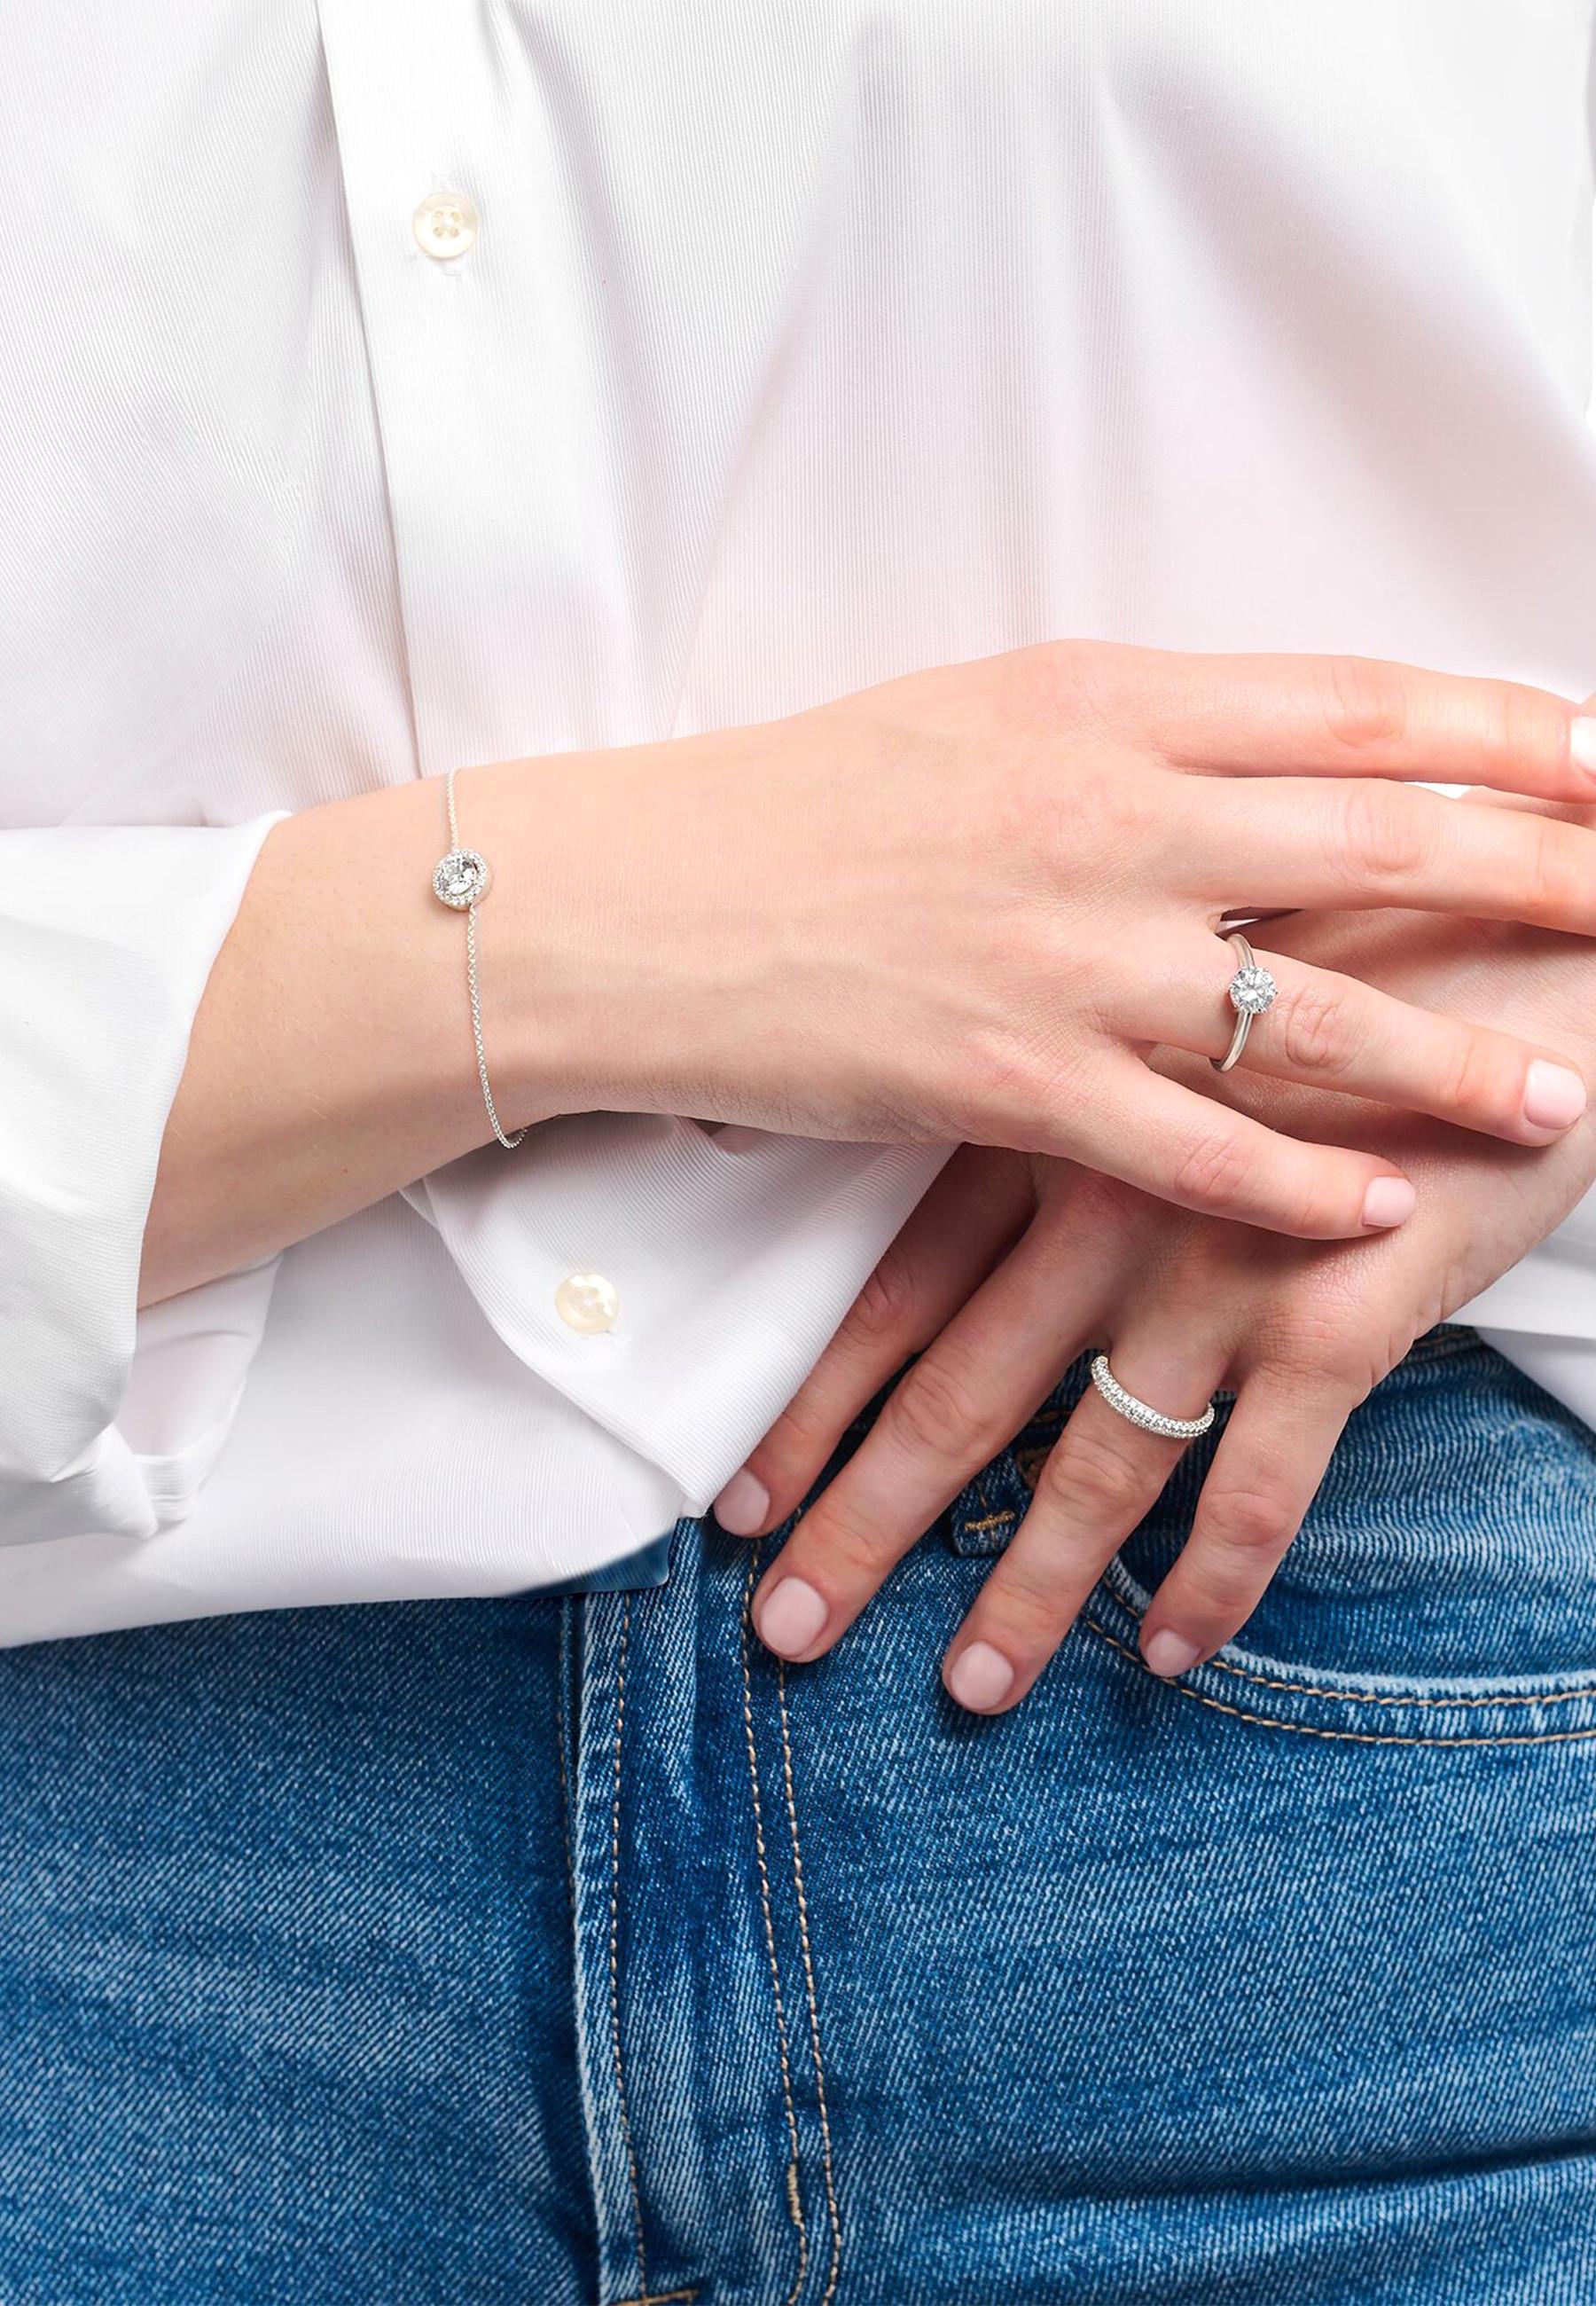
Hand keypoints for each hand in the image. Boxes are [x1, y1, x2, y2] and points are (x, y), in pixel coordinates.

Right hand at [505, 640, 1595, 1237]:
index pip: (1356, 706)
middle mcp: (1109, 818)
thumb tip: (1271, 755)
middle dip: (1542, 868)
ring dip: (1456, 1057)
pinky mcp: (1010, 1084)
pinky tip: (1379, 1209)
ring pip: (1316, 1011)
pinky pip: (1192, 1148)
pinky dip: (1296, 1185)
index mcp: (1103, 702)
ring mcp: (1067, 958)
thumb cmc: (801, 801)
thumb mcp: (979, 716)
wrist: (643, 902)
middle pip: (1382, 835)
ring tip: (1564, 1091)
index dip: (1504, 733)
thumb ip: (1134, 733)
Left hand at [715, 898, 1595, 1709]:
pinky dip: (1216, 1577)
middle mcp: (1107, 1204)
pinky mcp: (1338, 1314)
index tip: (744, 1498)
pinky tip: (1174, 1650)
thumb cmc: (1346, 947)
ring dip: (1027, 1587)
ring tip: (971, 1687)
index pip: (896, 1291)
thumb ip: (1064, 1066)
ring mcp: (1218, 1265)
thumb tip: (942, 1106)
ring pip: (1095, 1461)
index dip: (816, 1404)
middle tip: (791, 1629)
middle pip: (960, 1395)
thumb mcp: (1170, 988)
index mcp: (1051, 1123)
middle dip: (867, 1523)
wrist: (1526, 926)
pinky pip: (1261, 1481)